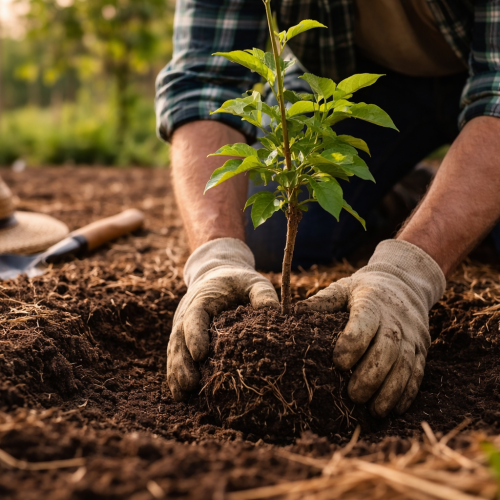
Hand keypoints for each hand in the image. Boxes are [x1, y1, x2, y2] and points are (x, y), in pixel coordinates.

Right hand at [167, 238, 278, 400]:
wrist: (217, 275)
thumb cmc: (238, 282)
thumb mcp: (253, 282)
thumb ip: (262, 293)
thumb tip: (274, 311)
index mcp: (202, 299)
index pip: (194, 317)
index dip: (195, 335)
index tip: (200, 354)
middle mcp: (186, 313)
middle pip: (179, 339)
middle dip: (182, 362)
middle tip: (191, 383)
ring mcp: (181, 326)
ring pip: (174, 350)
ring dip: (176, 372)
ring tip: (183, 394)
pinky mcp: (182, 337)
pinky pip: (175, 356)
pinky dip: (175, 374)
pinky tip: (181, 395)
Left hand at [295, 240, 444, 417]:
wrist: (404, 282)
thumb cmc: (364, 290)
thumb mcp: (342, 289)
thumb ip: (321, 302)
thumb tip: (290, 313)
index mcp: (372, 301)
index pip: (365, 321)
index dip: (353, 342)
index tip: (338, 362)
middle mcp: (396, 318)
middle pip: (388, 348)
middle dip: (372, 374)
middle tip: (353, 395)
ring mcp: (412, 334)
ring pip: (406, 364)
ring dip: (391, 389)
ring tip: (374, 410)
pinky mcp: (422, 348)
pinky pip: (418, 372)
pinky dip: (407, 392)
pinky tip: (394, 409)